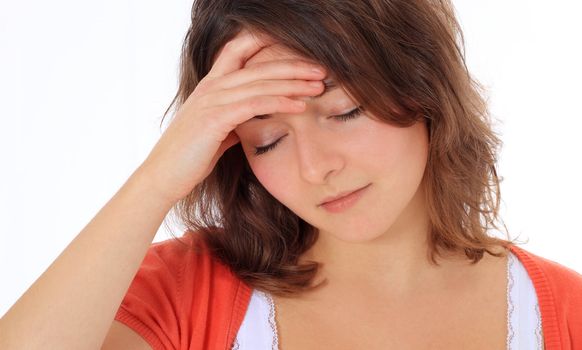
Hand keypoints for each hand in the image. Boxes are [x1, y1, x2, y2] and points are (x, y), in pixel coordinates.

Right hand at [137, 29, 326, 203]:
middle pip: (259, 65)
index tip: (297, 52)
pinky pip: (255, 104)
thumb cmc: (189, 157)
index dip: (265, 43)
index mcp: (211, 86)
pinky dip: (280, 103)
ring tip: (319, 85)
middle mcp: (212, 86)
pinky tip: (300, 106)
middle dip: (293, 65)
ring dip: (294, 83)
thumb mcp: (215, 132)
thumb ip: (233, 119)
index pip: (238, 50)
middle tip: (320, 69)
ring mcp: (212, 100)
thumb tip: (251, 120)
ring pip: (261, 83)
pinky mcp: (215, 118)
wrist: (163, 176)